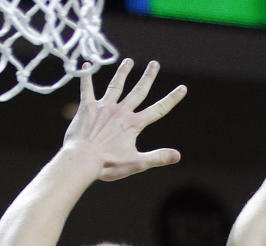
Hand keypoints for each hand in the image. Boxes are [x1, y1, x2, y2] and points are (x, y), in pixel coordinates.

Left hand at [64, 58, 185, 180]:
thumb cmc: (109, 164)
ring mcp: (104, 107)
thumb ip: (158, 157)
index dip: (171, 99)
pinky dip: (87, 77)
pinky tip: (87, 66)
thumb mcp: (137, 163)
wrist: (83, 158)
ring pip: (116, 85)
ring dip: (123, 72)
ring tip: (129, 61)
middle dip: (148, 77)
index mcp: (134, 124)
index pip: (158, 109)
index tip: (182, 88)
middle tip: (155, 64)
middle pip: (138, 91)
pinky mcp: (87, 107)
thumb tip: (178, 155)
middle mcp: (121, 111)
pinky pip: (87, 88)